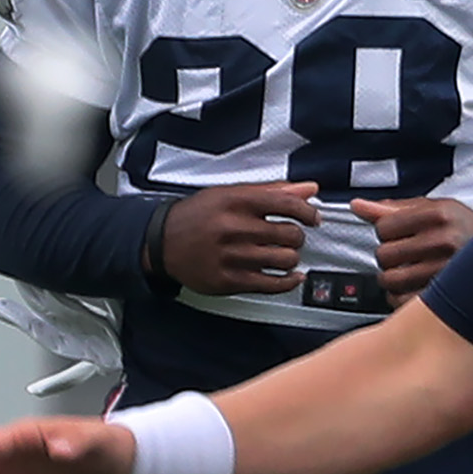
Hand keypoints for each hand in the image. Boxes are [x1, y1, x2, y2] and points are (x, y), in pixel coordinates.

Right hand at [154, 180, 317, 294]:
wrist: (160, 241)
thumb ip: (272, 191)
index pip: (286, 204)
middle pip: (289, 234)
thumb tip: (310, 189)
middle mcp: (232, 227)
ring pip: (284, 259)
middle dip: (296, 236)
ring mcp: (230, 256)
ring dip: (290, 258)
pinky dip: (288, 281)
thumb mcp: (230, 194)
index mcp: (234, 201)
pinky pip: (271, 284)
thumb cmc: (198, 216)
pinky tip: (290, 276)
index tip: (312, 217)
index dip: (307, 212)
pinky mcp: (227, 280)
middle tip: (289, 237)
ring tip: (282, 254)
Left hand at [356, 195, 472, 301]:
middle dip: (390, 256)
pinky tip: (412, 288)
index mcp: (439, 214)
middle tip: (405, 256)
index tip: (400, 235)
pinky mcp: (446, 297)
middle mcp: (443, 241)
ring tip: (407, 272)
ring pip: (391, 280)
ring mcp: (446, 271)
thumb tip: (357, 206)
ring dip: (393, 279)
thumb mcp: (436, 210)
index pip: (384, 226)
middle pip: (385, 254)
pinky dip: (400, 297)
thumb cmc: (467, 231)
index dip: (387, 232)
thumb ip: (394, 209)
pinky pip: (402, 301)